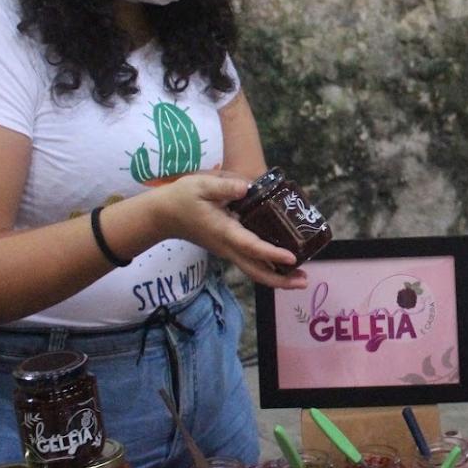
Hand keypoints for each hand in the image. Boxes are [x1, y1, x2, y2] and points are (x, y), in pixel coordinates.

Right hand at [152, 172, 308, 289]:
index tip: (292, 258)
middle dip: (281, 280)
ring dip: (277, 278)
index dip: (272, 254)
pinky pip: (250, 263)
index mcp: (224, 232)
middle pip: (256, 271)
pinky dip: (268, 268)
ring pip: (254, 270)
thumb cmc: (182, 198)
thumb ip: (224, 187)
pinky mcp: (228, 248)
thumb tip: (246, 187)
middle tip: (304, 282)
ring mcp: (228, 250)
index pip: (251, 247)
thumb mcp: (201, 186)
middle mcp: (228, 247)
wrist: (162, 215)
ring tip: (300, 279)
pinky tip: (284, 265)